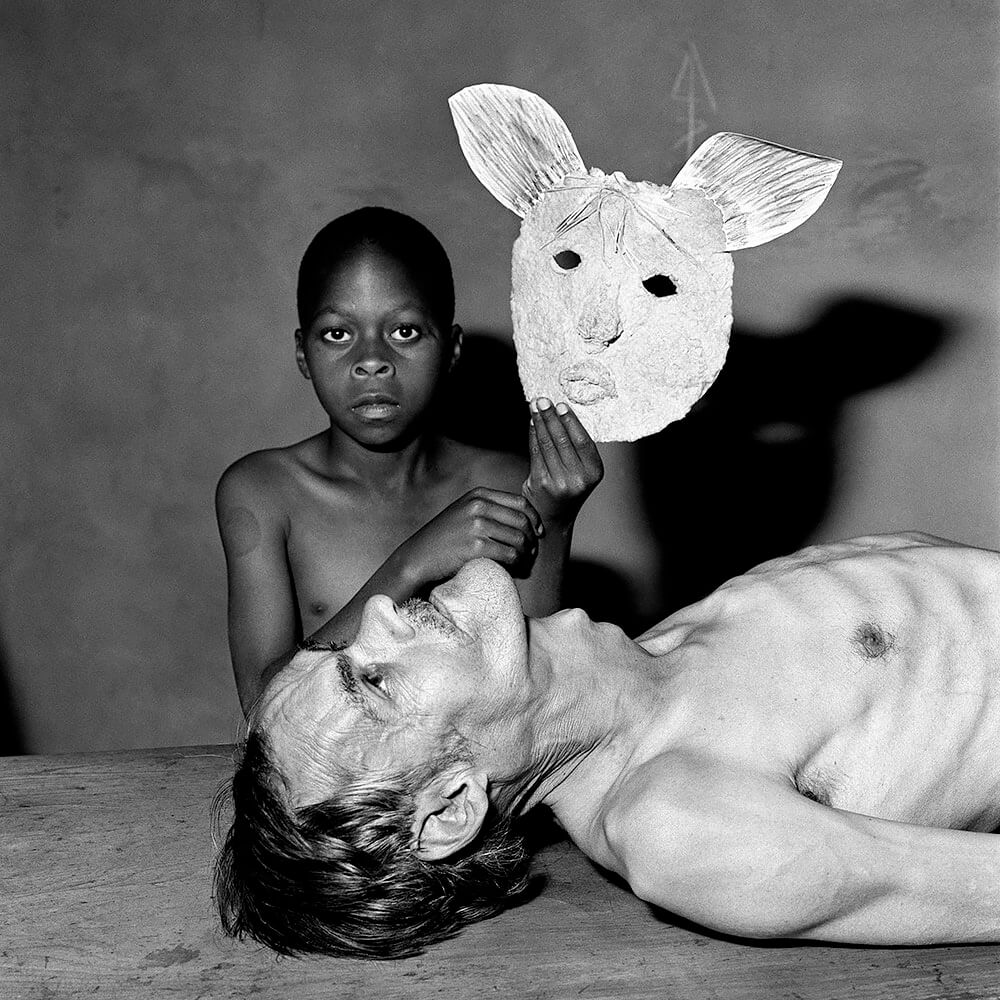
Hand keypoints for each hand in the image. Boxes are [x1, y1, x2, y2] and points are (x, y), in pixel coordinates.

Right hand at [397, 487, 542, 585]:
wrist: (418, 556)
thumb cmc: (444, 538)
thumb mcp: (463, 511)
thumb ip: (488, 508)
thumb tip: (524, 517)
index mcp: (478, 495)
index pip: (520, 503)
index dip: (535, 519)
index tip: (538, 533)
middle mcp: (478, 506)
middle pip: (522, 521)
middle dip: (531, 539)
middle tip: (531, 552)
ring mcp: (476, 526)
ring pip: (519, 539)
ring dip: (526, 553)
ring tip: (523, 562)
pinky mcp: (475, 547)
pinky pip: (510, 555)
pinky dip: (516, 564)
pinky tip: (514, 568)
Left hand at [523, 398, 602, 528]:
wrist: (553, 517)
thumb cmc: (568, 486)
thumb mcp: (581, 470)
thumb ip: (575, 447)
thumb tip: (560, 412)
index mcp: (594, 472)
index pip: (582, 441)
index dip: (571, 421)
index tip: (561, 404)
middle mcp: (578, 479)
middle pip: (563, 440)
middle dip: (551, 417)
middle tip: (542, 400)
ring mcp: (559, 482)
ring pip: (547, 444)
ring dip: (539, 422)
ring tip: (534, 406)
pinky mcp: (541, 483)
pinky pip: (535, 452)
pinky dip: (532, 435)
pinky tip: (532, 423)